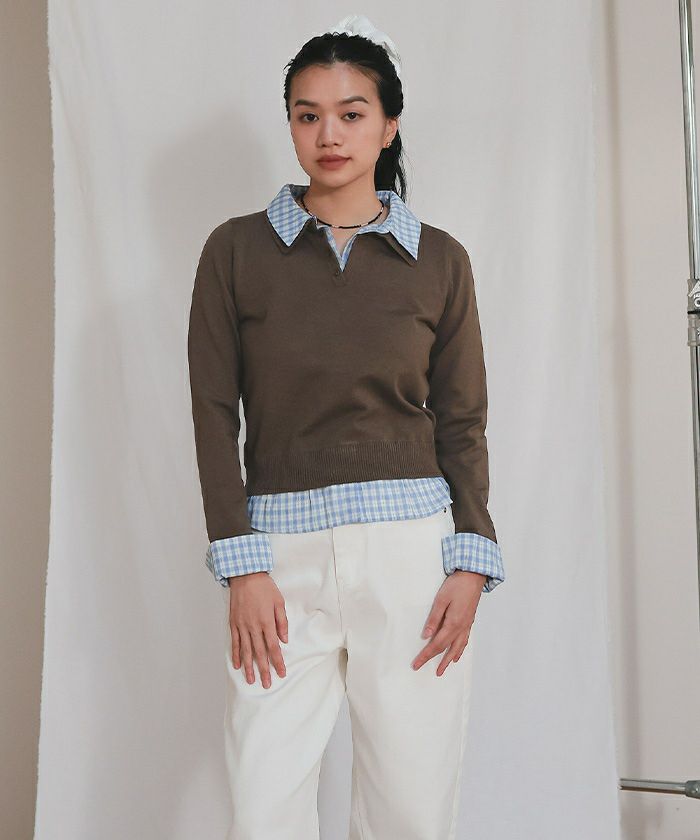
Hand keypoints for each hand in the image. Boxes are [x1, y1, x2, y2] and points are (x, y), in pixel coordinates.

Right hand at [227, 572, 287, 688]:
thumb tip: (284, 639)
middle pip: (259, 653)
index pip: (273, 647)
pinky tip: (237, 664)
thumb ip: (282, 622)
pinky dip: (236, 654)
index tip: (281, 673)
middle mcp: (253, 626)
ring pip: (245, 651)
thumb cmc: (264, 587)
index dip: (277, 661)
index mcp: (266, 622)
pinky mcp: (233, 623)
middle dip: (264, 670)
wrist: (245, 575)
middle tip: (266, 684)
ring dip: (249, 667)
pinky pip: (235, 642)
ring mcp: (242, 626)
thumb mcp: (279, 602)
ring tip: (251, 680)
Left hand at [411, 570, 484, 675]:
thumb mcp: (441, 600)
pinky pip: (464, 641)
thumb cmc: (457, 585)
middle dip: (437, 661)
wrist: (474, 576)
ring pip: (458, 648)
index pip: (436, 644)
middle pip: (447, 649)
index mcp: (453, 624)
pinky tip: (457, 654)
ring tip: (443, 669)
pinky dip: (460, 650)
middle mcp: (461, 628)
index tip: (416, 664)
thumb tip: (426, 636)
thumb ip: (433, 619)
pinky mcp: (469, 621)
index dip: (426, 656)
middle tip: (427, 671)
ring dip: (449, 659)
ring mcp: (467, 625)